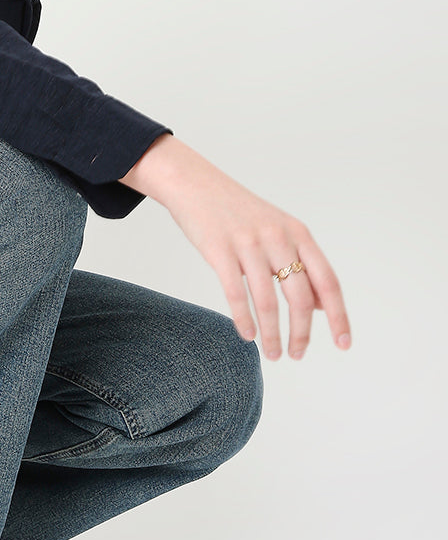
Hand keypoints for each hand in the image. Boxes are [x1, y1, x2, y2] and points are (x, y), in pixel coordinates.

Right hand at [120, 135, 351, 359]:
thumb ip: (302, 264)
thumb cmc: (238, 212)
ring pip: (267, 301)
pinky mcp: (219, 250)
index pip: (328, 281)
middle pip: (300, 296)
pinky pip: (236, 293)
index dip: (339, 316)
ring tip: (273, 354)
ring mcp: (248, 243)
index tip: (344, 344)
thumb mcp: (279, 231)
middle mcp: (278, 237)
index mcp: (298, 233)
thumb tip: (324, 306)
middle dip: (301, 333)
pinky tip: (248, 335)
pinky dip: (244, 320)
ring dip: (272, 334)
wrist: (195, 184)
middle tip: (297, 355)